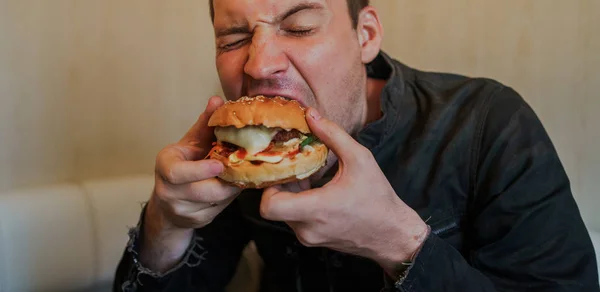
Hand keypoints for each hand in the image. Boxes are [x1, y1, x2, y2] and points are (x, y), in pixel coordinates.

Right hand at [140, 96, 240, 271]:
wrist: (170, 198)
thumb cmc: (185, 162)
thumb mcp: (192, 142)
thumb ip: (205, 124)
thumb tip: (218, 100)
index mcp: (165, 165)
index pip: (177, 173)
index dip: (199, 170)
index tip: (220, 164)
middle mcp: (167, 190)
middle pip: (202, 191)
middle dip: (226, 182)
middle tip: (244, 170)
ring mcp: (179, 209)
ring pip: (214, 202)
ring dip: (230, 190)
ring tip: (241, 176)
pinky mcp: (193, 221)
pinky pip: (217, 211)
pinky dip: (228, 200)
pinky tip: (233, 188)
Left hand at [260, 108, 428, 274]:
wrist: (392, 234)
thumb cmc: (378, 198)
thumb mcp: (360, 159)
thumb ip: (333, 135)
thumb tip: (310, 115)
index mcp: (317, 209)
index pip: (268, 206)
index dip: (268, 185)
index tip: (280, 167)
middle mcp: (307, 228)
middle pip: (272, 205)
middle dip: (278, 183)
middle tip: (290, 164)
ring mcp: (308, 237)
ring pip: (282, 212)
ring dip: (288, 192)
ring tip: (304, 173)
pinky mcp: (312, 239)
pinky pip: (293, 219)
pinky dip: (297, 202)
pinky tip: (313, 186)